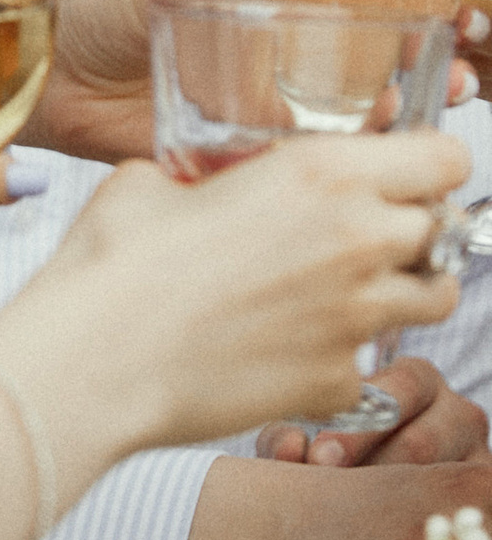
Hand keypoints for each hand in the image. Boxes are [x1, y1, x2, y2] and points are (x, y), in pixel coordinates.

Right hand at [0, 134, 466, 460]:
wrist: (93, 359)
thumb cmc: (114, 263)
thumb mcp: (155, 179)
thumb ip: (210, 172)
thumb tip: (203, 183)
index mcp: (322, 172)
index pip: (446, 157)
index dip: (428, 165)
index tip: (402, 175)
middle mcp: (357, 240)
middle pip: (446, 228)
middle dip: (414, 230)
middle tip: (362, 235)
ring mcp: (357, 318)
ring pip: (437, 299)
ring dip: (403, 290)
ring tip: (345, 293)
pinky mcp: (338, 382)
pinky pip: (367, 364)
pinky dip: (339, 358)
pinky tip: (285, 350)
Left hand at [37, 0, 483, 163]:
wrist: (37, 72)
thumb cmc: (94, 12)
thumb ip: (221, 1)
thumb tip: (281, 14)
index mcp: (266, 8)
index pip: (360, 4)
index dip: (418, 10)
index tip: (463, 15)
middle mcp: (272, 63)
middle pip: (369, 69)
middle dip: (425, 72)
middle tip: (460, 77)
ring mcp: (256, 113)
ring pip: (343, 124)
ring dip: (392, 125)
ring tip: (428, 116)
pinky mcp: (231, 160)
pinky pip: (290, 173)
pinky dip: (330, 176)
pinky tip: (360, 174)